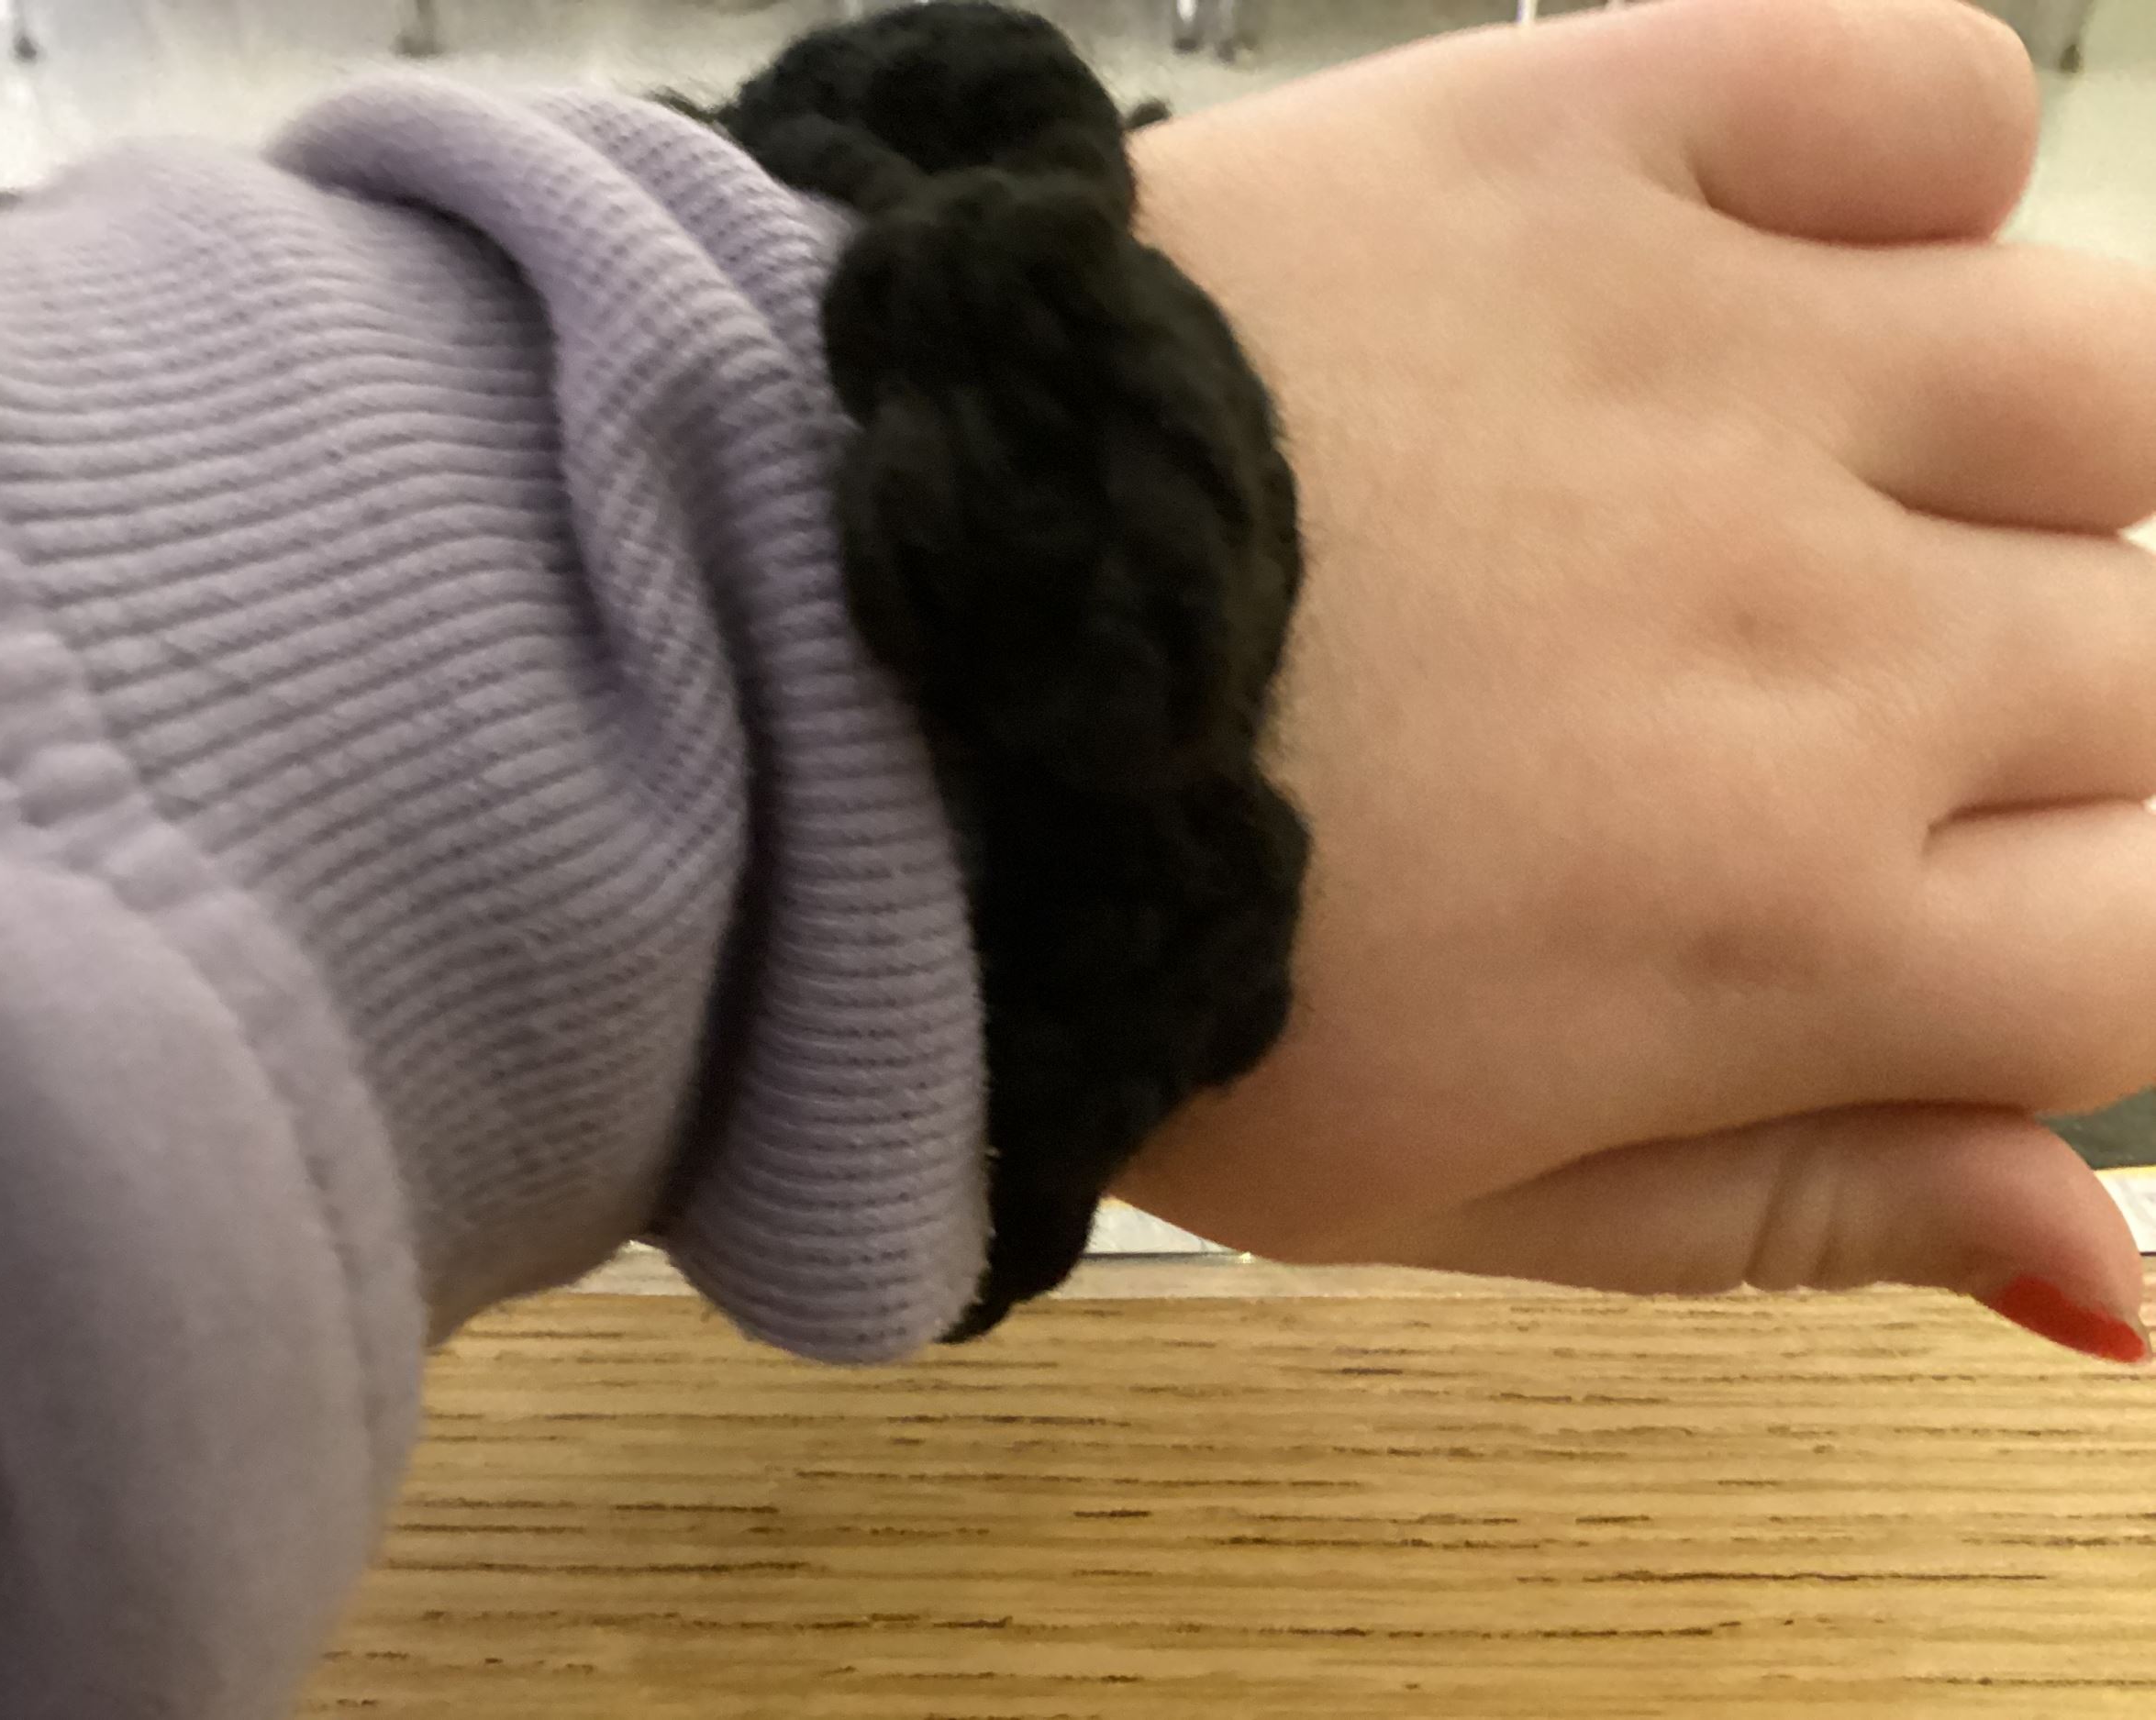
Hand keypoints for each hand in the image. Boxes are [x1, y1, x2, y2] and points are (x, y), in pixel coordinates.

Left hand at [1118, 0, 2155, 1357]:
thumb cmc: (1149, 962)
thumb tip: (2121, 1287)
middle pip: (2155, 666)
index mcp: (1791, 926)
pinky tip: (1767, 273)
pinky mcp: (1583, 143)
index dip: (2073, 936)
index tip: (1927, 901)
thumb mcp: (1459, 1190)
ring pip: (2102, 382)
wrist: (863, 678)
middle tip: (1777, 706)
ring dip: (2014, 463)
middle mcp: (1825, 640)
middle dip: (2027, 720)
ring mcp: (1723, 364)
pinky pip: (1919, 93)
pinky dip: (1903, 166)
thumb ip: (1807, 1217)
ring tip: (1795, 494)